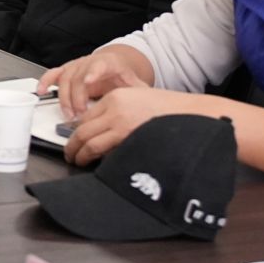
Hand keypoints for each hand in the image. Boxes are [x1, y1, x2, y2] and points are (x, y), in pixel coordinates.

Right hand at [40, 44, 153, 121]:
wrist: (116, 65)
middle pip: (78, 77)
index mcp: (109, 63)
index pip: (99, 65)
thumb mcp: (135, 85)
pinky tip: (41, 91)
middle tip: (80, 115)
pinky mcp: (67, 70)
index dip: (92, 73)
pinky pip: (53, 74)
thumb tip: (145, 108)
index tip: (88, 82)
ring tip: (70, 114)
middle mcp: (90, 62)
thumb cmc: (123, 78)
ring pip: (65, 78)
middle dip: (77, 97)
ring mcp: (77, 65)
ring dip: (65, 98)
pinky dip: (45, 82)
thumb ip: (138, 94)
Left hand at [64, 86, 204, 166]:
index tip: (75, 141)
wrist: (193, 113)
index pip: (85, 117)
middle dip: (72, 146)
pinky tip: (96, 165)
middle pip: (81, 130)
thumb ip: (118, 111)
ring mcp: (120, 123)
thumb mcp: (139, 99)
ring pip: (89, 143)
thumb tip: (100, 131)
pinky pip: (104, 151)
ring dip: (80, 155)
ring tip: (78, 162)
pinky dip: (96, 160)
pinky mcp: (128, 138)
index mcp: (116, 96)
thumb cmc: (171, 111)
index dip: (76, 132)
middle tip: (70, 155)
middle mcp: (114, 108)